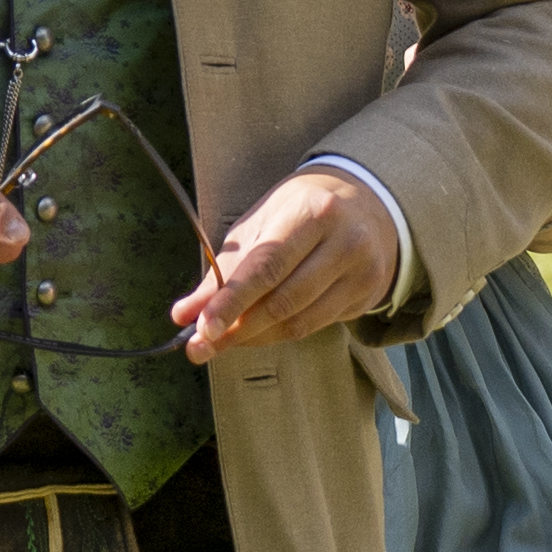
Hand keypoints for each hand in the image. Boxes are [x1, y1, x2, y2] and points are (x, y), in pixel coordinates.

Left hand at [171, 161, 397, 357]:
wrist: (366, 205)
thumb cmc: (300, 212)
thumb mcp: (260, 224)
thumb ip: (222, 269)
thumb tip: (184, 314)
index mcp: (312, 211)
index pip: (266, 265)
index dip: (232, 301)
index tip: (202, 328)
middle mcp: (344, 240)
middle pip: (283, 299)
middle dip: (237, 328)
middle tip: (201, 346)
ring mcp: (361, 270)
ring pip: (299, 320)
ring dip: (255, 337)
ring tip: (223, 342)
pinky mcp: (367, 294)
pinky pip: (314, 325)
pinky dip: (279, 335)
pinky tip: (257, 334)